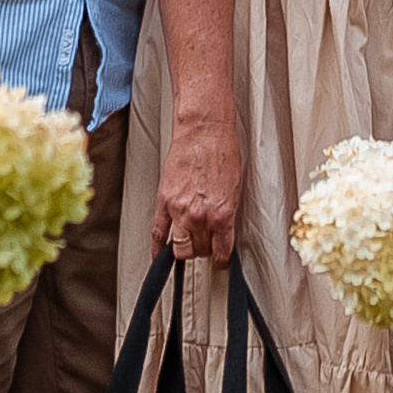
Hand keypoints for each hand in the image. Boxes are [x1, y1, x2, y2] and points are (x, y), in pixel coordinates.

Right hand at [153, 106, 241, 264]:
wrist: (204, 131)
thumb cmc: (222, 152)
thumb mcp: (235, 188)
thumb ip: (227, 214)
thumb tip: (223, 233)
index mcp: (222, 214)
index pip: (221, 251)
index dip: (222, 259)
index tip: (222, 261)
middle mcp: (200, 216)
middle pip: (200, 251)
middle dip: (205, 250)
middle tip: (207, 244)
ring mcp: (179, 210)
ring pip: (180, 248)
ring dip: (187, 249)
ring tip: (191, 242)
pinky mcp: (164, 201)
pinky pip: (158, 233)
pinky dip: (157, 249)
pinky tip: (158, 257)